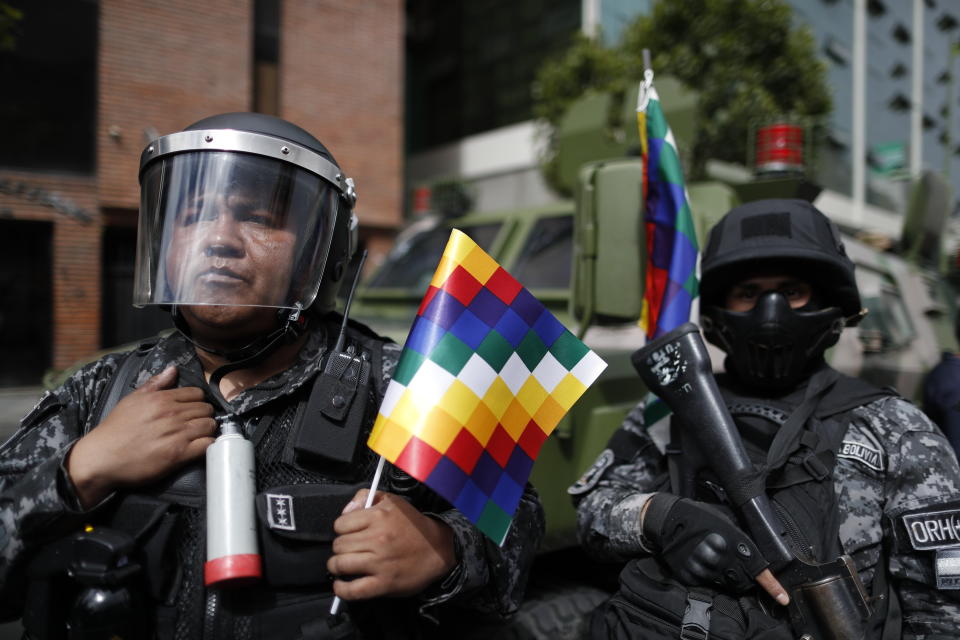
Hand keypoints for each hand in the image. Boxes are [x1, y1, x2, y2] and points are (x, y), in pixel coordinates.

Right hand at [67, 366, 216, 507]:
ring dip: (207, 430)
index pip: (197, 393)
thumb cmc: (115, 430)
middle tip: (195, 424)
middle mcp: (171, 414)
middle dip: (204, 416)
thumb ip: (155, 384)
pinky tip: (199, 447)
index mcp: (161, 399)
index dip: (197, 402)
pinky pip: (207, 444)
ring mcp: (176, 434)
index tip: (192, 410)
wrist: (101, 458)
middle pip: (206, 409)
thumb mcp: (131, 400)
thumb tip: (173, 370)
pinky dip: (207, 445)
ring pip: (210, 425)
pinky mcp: (178, 454)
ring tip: (198, 436)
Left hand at [327, 489, 456, 599]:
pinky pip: (353, 589)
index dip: (342, 529)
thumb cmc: (413, 526)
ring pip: (340, 564)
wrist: (438, 549)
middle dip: (340, 548)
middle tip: (348, 550)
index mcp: (379, 517)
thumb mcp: (393, 502)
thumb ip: (366, 497)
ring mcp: (380, 563)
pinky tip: (341, 584)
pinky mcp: (384, 583)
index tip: (348, 533)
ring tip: (342, 566)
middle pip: (338, 545)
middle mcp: (378, 539)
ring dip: (336, 566)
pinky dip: (342, 589)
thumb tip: (345, 511)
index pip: (340, 524)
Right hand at [642, 494, 788, 603]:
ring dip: (723, 576)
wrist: (668, 520)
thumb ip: (741, 537)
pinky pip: (706, 582)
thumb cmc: (699, 516)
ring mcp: (704, 568)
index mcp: (731, 542)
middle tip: (733, 566)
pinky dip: (706, 576)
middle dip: (743, 578)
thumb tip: (756, 552)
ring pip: (724, 583)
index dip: (771, 585)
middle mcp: (719, 557)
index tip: (782, 598)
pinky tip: (699, 562)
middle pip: (742, 581)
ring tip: (711, 559)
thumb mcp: (725, 519)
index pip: (757, 569)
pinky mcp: (690, 575)